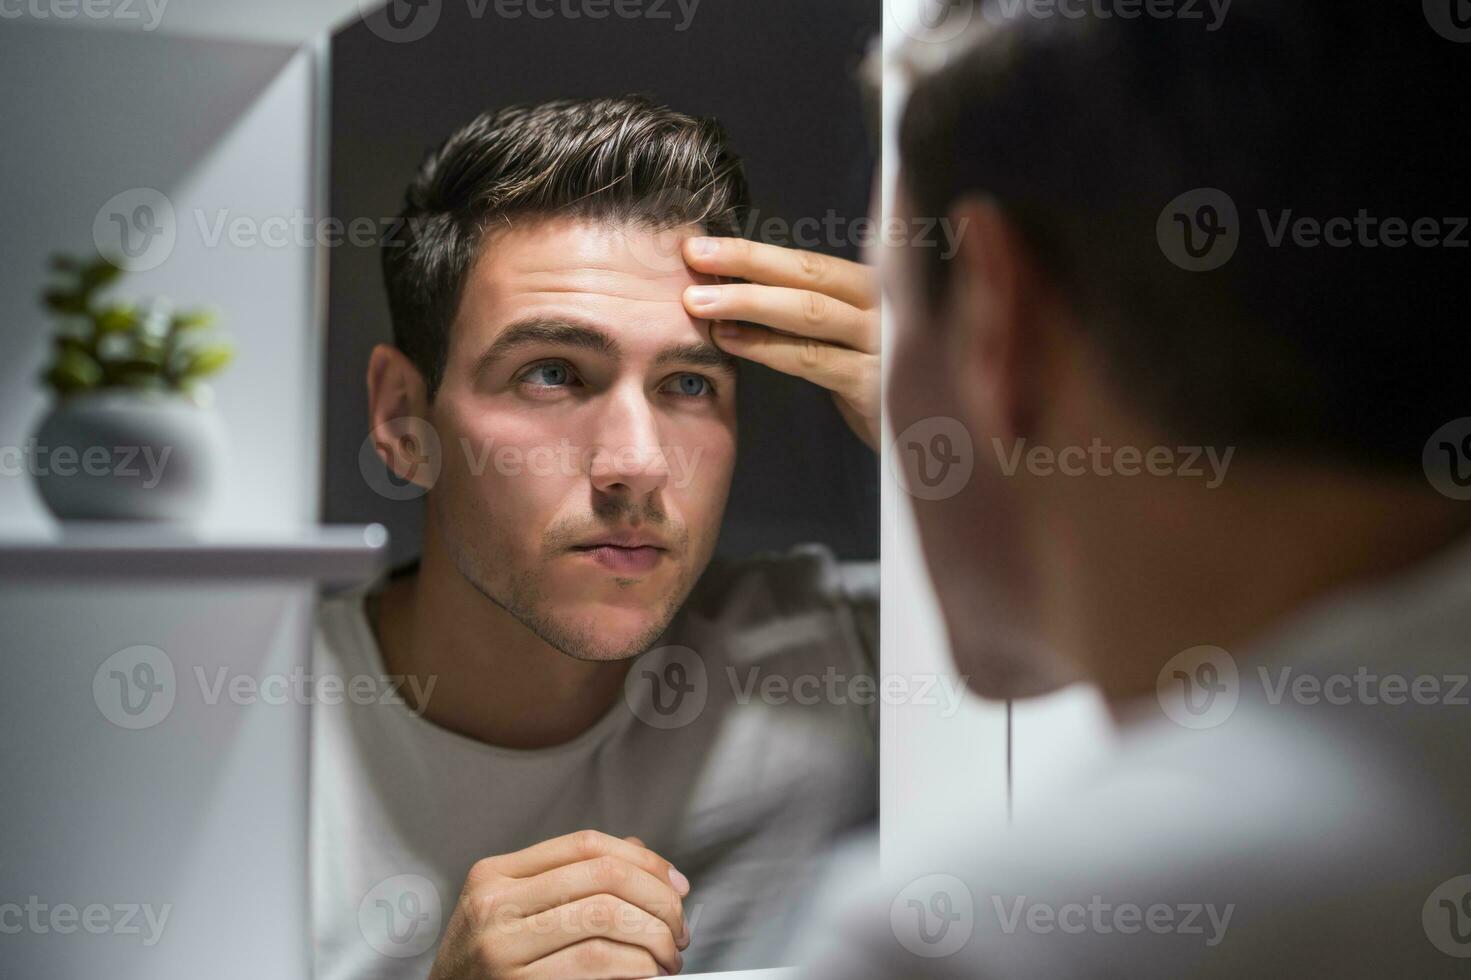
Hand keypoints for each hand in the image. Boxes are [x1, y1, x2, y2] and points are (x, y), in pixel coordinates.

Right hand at [428, 830, 689, 979]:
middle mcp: (493, 906)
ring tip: (668, 957)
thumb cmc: (484, 967)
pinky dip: (635, 968)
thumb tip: (643, 856)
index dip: (643, 860)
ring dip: (653, 939)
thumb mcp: (511, 911)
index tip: (676, 884)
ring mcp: (501, 949)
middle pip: (604, 878)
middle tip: (679, 927)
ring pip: (605, 920)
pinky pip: (596, 965)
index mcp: (494, 875)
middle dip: (658, 902)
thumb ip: (570, 879)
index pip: (586, 844)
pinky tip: (645, 974)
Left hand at [682, 237, 879, 450]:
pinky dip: (766, 346)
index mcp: (875, 288)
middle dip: (746, 260)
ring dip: (748, 301)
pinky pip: (812, 358)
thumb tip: (746, 294)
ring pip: (809, 311)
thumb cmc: (880, 384)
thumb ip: (817, 314)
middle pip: (809, 272)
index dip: (754, 251)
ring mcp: (883, 343)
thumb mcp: (854, 341)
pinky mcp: (873, 384)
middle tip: (693, 254)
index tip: (704, 245)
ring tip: (699, 302)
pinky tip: (730, 340)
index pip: (808, 262)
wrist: (931, 437)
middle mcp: (885, 305)